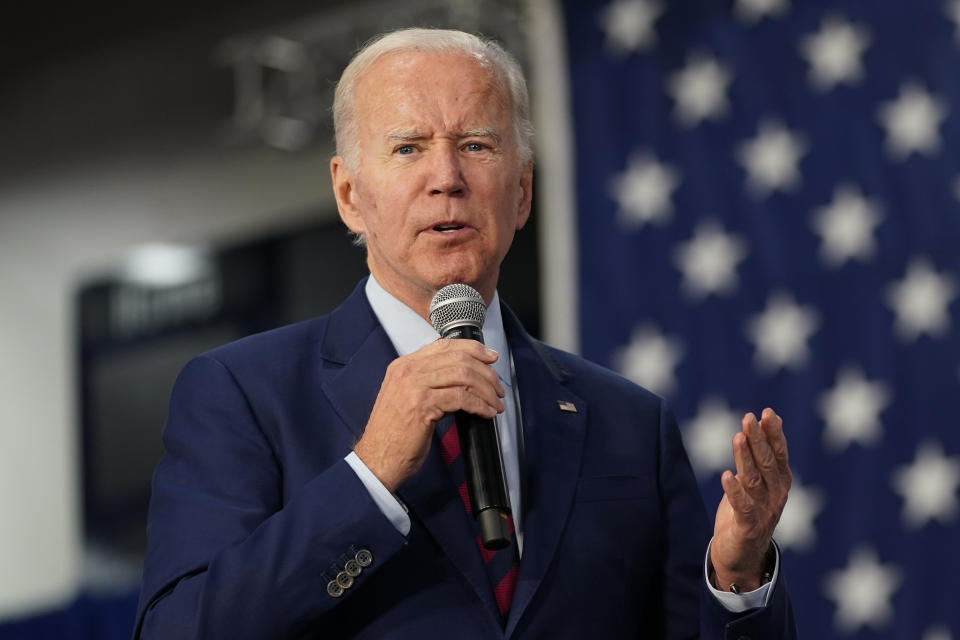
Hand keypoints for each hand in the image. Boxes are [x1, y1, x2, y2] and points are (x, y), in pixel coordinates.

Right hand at [353, 339, 505, 491]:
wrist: (376, 459)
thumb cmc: (394, 435)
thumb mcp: (407, 398)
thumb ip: (429, 382)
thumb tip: (463, 378)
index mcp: (403, 365)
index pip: (444, 345)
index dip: (473, 348)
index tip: (490, 357)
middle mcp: (407, 370)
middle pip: (458, 358)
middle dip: (486, 372)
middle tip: (498, 388)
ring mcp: (413, 386)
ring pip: (463, 375)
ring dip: (486, 389)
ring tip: (496, 402)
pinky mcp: (422, 404)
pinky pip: (461, 397)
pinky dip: (479, 405)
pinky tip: (486, 412)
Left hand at [710, 408, 790, 591]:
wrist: (742, 556)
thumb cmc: (747, 512)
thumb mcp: (755, 482)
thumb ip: (759, 456)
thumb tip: (762, 424)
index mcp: (779, 482)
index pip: (779, 454)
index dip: (774, 434)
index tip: (768, 413)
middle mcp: (776, 495)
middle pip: (767, 463)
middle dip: (758, 439)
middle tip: (749, 418)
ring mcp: (764, 511)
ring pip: (754, 480)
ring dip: (745, 458)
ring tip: (737, 437)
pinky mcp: (749, 527)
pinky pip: (742, 507)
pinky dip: (734, 491)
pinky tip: (726, 476)